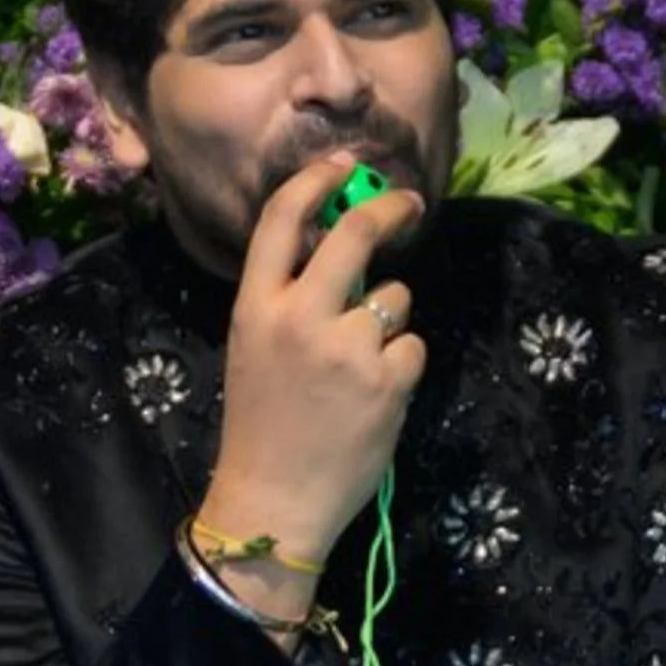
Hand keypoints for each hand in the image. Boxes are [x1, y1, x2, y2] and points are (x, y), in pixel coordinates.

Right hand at [192, 153, 429, 584]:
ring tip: (360, 366)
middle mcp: (300, 316)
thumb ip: (289, 298)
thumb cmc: (261, 425)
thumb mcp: (253, 347)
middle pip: (354, 234)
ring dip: (388, 319)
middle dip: (389, 211)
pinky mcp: (388, 379)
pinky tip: (375, 397)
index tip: (346, 165)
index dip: (317, 180)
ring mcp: (348, 346)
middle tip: (407, 206)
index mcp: (256, 306)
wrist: (273, 500)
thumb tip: (341, 250)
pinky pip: (412, 346)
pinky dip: (401, 365)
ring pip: (393, 296)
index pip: (282, 219)